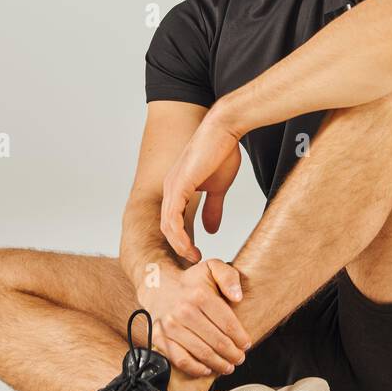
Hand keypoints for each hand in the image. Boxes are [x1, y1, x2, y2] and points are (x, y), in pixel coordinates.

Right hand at [136, 258, 250, 377]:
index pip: (227, 323)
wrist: (159, 287)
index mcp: (199, 294)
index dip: (240, 337)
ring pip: (201, 352)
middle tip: (239, 358)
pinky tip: (207, 369)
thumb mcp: (212, 268)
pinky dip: (196, 368)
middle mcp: (183, 311)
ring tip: (228, 366)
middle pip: (216, 340)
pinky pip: (180, 360)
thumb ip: (229, 277)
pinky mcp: (159, 338)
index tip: (246, 344)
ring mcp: (170, 326)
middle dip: (232, 353)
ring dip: (218, 363)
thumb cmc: (191, 282)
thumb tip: (238, 296)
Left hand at [160, 107, 241, 261]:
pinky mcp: (179, 186)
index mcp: (177, 188)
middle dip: (178, 247)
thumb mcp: (218, 187)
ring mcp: (172, 187)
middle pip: (166, 227)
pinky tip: (190, 246)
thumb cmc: (222, 152)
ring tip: (193, 258)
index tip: (195, 254)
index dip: (182, 240)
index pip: (172, 221)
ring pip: (167, 226)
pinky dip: (179, 235)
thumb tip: (211, 230)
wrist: (225, 129)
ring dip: (179, 245)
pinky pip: (172, 218)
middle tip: (193, 262)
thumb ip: (212, 208)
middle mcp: (170, 188)